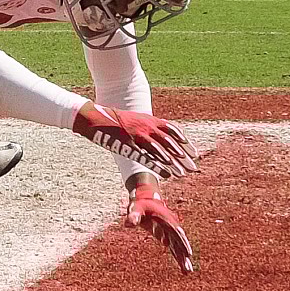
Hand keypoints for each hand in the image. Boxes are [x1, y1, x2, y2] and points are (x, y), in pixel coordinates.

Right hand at [73, 102, 197, 178]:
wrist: (95, 116)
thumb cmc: (113, 119)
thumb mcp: (133, 119)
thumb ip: (146, 125)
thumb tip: (156, 133)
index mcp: (149, 120)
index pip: (173, 131)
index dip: (185, 142)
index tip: (194, 153)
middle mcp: (147, 126)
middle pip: (171, 142)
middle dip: (184, 155)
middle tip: (194, 166)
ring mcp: (138, 135)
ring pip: (161, 151)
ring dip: (174, 163)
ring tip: (184, 173)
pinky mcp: (129, 145)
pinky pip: (147, 157)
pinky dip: (159, 166)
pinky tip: (168, 174)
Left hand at [125, 180, 195, 273]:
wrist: (146, 198)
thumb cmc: (140, 203)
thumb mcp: (135, 207)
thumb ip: (133, 215)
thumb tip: (129, 223)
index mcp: (166, 219)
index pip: (176, 233)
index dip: (182, 243)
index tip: (188, 253)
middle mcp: (171, 226)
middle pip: (179, 242)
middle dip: (184, 255)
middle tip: (188, 269)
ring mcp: (170, 231)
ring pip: (178, 246)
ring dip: (182, 258)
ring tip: (187, 272)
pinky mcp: (166, 235)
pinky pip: (174, 247)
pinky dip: (178, 256)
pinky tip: (182, 265)